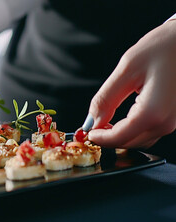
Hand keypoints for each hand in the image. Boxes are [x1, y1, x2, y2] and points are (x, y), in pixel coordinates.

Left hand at [88, 20, 175, 148]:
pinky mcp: (174, 115)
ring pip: (139, 140)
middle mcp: (166, 122)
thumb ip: (106, 98)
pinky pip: (149, 131)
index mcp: (153, 112)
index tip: (86, 132)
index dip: (99, 138)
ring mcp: (173, 120)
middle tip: (92, 126)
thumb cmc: (164, 47)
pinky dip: (132, 129)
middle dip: (108, 138)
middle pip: (129, 143)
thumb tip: (93, 120)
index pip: (119, 138)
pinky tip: (121, 118)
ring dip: (120, 135)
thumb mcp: (127, 69)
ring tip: (103, 121)